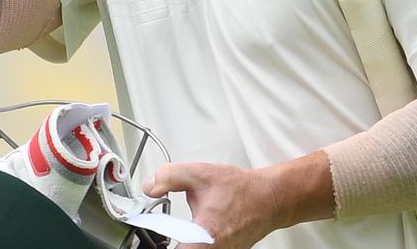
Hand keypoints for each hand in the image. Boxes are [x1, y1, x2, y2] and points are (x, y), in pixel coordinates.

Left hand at [143, 162, 277, 248]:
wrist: (269, 198)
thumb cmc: (241, 189)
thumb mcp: (199, 174)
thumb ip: (168, 177)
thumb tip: (150, 187)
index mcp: (205, 236)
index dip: (156, 245)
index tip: (148, 238)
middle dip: (171, 240)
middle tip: (162, 234)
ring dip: (185, 242)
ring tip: (181, 230)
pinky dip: (195, 243)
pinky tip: (196, 231)